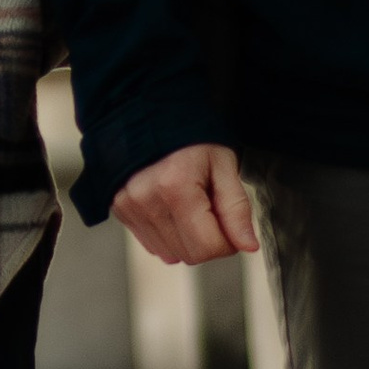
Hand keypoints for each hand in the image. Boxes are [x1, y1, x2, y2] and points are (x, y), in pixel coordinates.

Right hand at [115, 141, 259, 265]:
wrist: (148, 113)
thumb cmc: (189, 136)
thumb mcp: (222, 164)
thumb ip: (236, 208)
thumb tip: (247, 245)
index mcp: (175, 187)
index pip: (207, 248)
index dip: (228, 241)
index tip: (228, 220)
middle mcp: (146, 201)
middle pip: (189, 255)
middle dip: (209, 239)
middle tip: (211, 208)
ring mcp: (129, 208)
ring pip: (171, 254)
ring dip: (188, 239)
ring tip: (189, 205)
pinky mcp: (121, 211)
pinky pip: (153, 244)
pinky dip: (169, 235)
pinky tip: (172, 209)